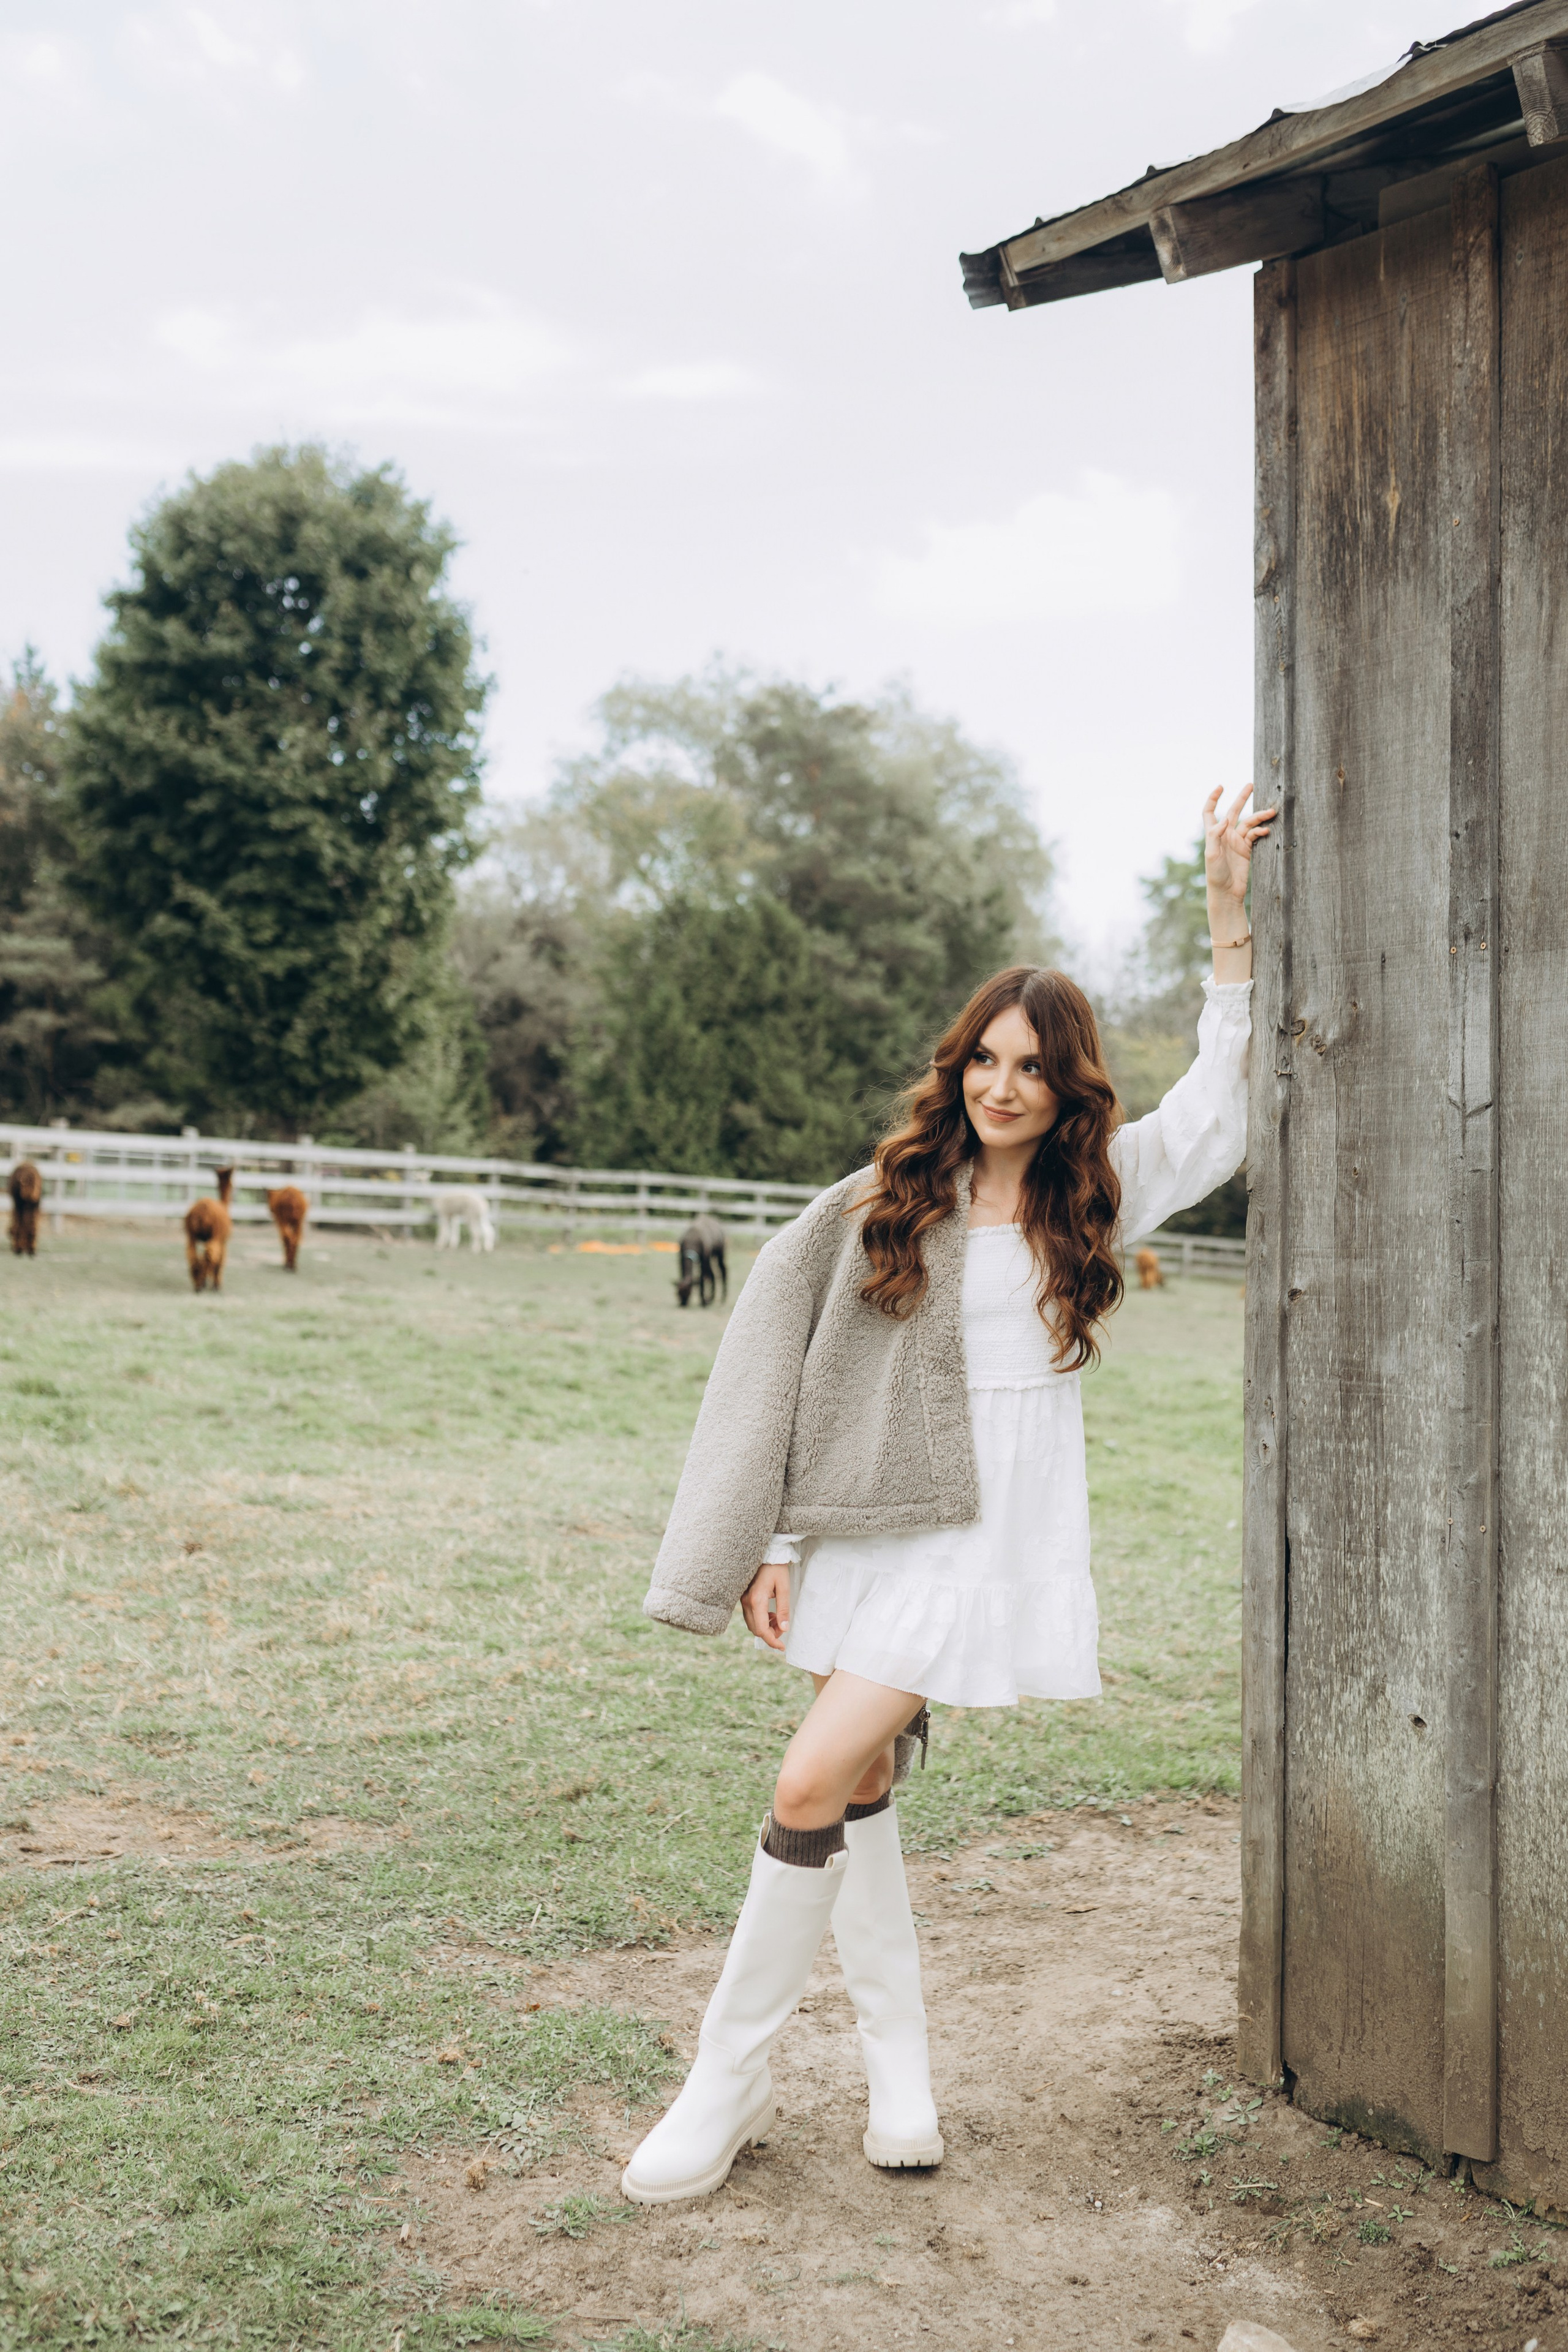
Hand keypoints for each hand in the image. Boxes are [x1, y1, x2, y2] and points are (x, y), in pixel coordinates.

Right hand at [742, 1561, 790, 1651]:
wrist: (767, 1553)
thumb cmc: (776, 1568)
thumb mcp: (784, 1588)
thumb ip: (783, 1609)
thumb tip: (784, 1629)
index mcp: (757, 1600)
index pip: (761, 1630)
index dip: (772, 1641)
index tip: (782, 1647)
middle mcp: (746, 1602)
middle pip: (755, 1629)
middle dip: (770, 1634)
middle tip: (783, 1629)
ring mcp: (743, 1600)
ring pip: (752, 1624)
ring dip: (765, 1628)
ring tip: (777, 1619)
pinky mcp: (743, 1598)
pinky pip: (750, 1616)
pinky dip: (761, 1620)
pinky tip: (770, 1613)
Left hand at [1204, 783, 1276, 911]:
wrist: (1227, 893)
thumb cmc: (1215, 875)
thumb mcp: (1212, 855)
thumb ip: (1215, 836)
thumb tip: (1223, 820)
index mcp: (1213, 834)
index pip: (1210, 812)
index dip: (1213, 798)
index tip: (1221, 787)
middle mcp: (1225, 835)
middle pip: (1233, 811)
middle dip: (1242, 798)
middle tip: (1251, 785)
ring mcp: (1236, 842)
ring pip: (1248, 823)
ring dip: (1259, 817)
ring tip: (1271, 812)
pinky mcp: (1246, 849)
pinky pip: (1255, 835)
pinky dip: (1261, 831)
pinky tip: (1267, 831)